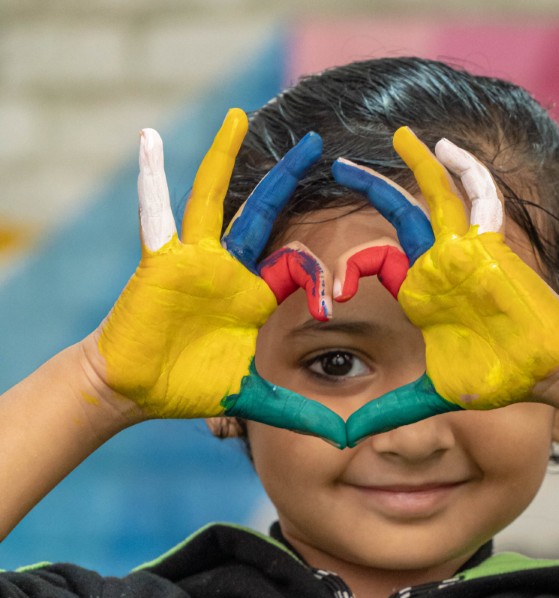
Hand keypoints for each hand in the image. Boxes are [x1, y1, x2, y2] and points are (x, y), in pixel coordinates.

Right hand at [89, 110, 347, 446]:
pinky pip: (156, 215)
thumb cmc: (189, 386)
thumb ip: (295, 412)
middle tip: (317, 144)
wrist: (136, 390)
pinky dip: (153, 179)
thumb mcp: (251, 397)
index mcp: (253, 296)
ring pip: (213, 200)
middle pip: (263, 213)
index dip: (318, 277)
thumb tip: (342, 439)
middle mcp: (228, 270)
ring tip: (240, 118)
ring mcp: (194, 261)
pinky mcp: (161, 262)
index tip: (333, 300)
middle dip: (288, 179)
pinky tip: (150, 141)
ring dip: (226, 158)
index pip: (296, 266)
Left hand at [331, 128, 558, 444]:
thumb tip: (346, 437)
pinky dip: (464, 172)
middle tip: (335, 166)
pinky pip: (476, 199)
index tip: (330, 297)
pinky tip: (445, 149)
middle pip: (397, 218)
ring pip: (434, 198)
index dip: (345, 273)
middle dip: (368, 190)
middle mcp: (438, 268)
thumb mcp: (431, 395)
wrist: (547, 371)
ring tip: (399, 136)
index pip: (373, 265)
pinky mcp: (491, 247)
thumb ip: (390, 409)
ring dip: (416, 167)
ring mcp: (465, 253)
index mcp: (420, 296)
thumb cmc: (497, 378)